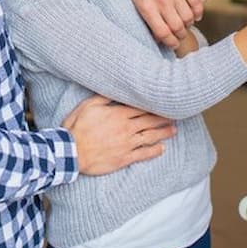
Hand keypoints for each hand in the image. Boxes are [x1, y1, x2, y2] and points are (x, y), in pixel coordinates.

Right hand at [62, 95, 176, 175]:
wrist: (72, 152)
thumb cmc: (77, 127)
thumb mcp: (88, 106)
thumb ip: (104, 97)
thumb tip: (116, 89)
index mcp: (118, 114)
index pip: (141, 108)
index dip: (153, 106)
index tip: (163, 103)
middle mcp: (126, 128)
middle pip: (149, 121)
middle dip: (163, 118)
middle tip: (175, 115)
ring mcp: (127, 144)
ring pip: (150, 137)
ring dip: (163, 133)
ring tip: (173, 130)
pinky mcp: (124, 158)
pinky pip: (143, 154)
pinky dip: (154, 151)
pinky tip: (162, 149)